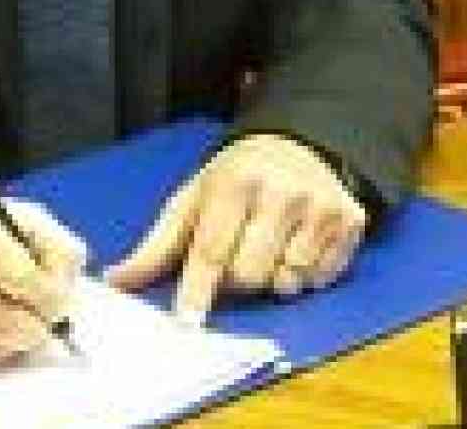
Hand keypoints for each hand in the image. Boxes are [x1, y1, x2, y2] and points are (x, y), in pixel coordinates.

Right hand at [0, 189, 85, 362]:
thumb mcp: (16, 215)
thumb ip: (54, 248)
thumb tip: (67, 296)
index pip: (22, 278)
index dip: (52, 298)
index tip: (60, 300)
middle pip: (7, 320)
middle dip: (38, 326)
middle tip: (45, 320)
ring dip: (17, 338)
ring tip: (18, 317)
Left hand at [106, 134, 364, 325]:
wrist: (299, 144)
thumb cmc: (236, 180)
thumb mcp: (192, 199)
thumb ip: (158, 245)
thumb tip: (116, 281)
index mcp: (235, 182)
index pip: (212, 249)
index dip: (198, 290)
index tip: (188, 321)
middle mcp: (282, 191)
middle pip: (250, 275)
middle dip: (237, 280)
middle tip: (238, 256)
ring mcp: (320, 205)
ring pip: (288, 281)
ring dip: (274, 279)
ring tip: (270, 250)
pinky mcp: (350, 219)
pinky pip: (322, 278)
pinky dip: (306, 276)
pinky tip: (298, 248)